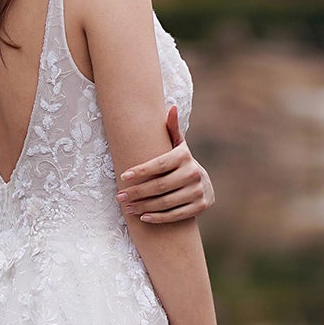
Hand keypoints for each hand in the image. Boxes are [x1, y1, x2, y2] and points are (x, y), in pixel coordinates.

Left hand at [116, 104, 214, 224]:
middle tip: (119, 197)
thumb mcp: (178, 146)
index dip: (141, 171)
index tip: (124, 176)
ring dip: (143, 207)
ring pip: (165, 202)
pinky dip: (158, 218)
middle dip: (137, 192)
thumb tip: (171, 107)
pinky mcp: (200, 207)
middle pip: (159, 186)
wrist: (204, 184)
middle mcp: (193, 173)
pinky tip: (143, 217)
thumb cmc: (181, 163)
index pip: (159, 164)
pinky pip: (175, 215)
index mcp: (184, 156)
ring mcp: (197, 191)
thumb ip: (171, 129)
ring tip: (127, 208)